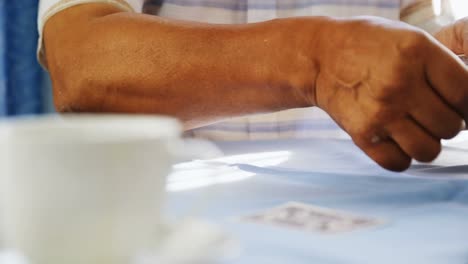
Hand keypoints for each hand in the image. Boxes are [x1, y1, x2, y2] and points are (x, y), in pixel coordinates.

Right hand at [312, 17, 467, 170]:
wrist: (320, 59)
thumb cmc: (368, 47)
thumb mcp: (409, 39)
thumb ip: (442, 64)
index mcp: (417, 53)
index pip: (464, 93)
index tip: (461, 108)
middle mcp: (399, 84)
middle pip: (449, 126)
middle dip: (446, 124)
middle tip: (431, 115)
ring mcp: (379, 112)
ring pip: (428, 150)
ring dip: (426, 143)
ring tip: (414, 129)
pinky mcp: (361, 134)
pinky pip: (398, 163)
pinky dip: (402, 157)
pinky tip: (395, 140)